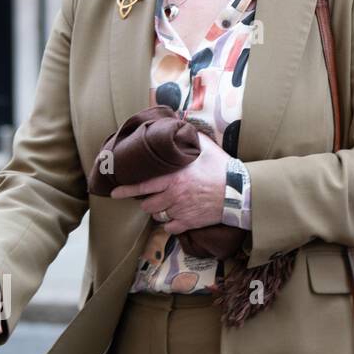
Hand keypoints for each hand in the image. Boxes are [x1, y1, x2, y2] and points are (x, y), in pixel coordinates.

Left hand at [109, 131, 230, 233]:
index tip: (114, 192)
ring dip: (160, 211)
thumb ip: (190, 139)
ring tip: (167, 205)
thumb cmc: (222, 169)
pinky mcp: (189, 222)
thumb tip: (180, 125)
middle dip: (148, 201)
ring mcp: (180, 210)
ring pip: (158, 216)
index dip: (125, 190)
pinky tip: (177, 217)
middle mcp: (173, 195)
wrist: (239, 192)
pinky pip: (170, 227)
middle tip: (154, 197)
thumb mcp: (206, 149)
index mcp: (173, 178)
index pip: (142, 186)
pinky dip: (171, 224)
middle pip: (147, 205)